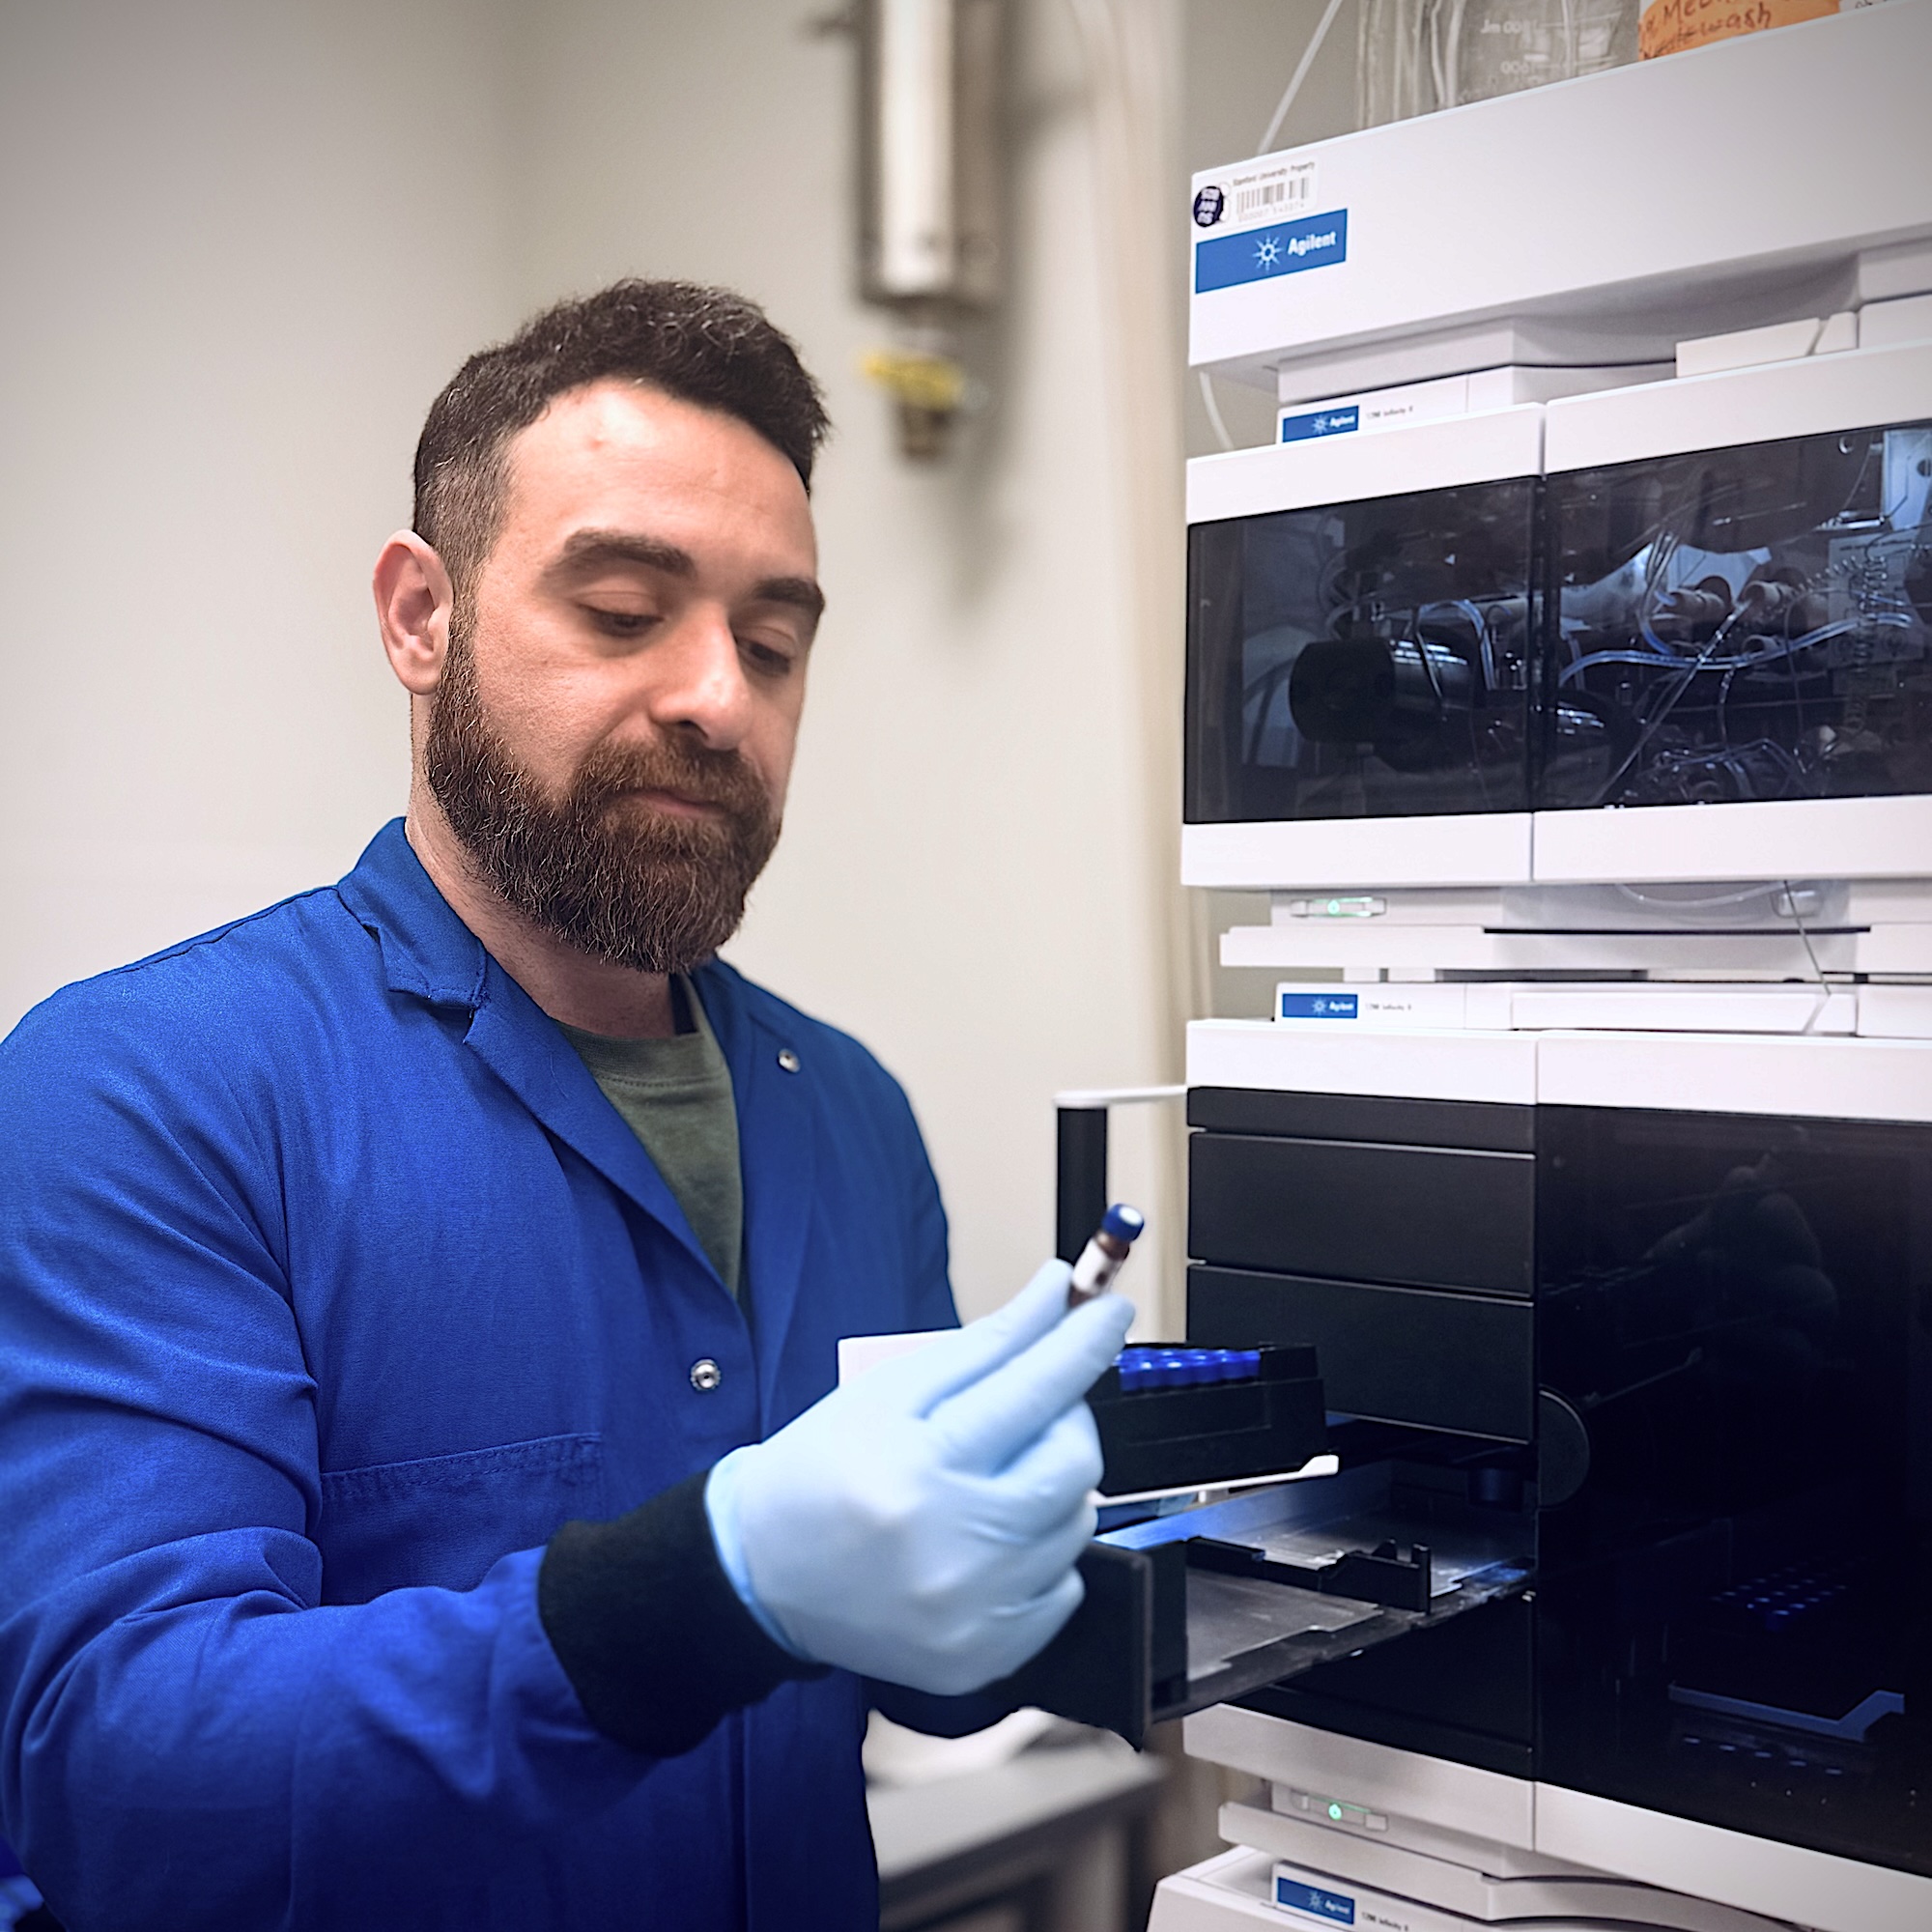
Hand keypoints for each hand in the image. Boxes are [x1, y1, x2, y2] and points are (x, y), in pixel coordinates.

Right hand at [704, 1260, 1132, 1694]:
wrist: (762, 1576)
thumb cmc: (823, 1469)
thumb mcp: (887, 1391)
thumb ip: (983, 1345)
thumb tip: (1057, 1294)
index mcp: (921, 1467)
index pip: (1036, 1391)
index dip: (1084, 1343)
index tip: (1111, 1309)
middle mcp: (956, 1548)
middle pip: (1073, 1463)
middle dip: (1067, 1419)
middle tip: (1031, 1408)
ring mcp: (976, 1614)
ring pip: (1077, 1524)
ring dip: (1054, 1486)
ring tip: (997, 1476)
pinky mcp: (985, 1659)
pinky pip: (1064, 1589)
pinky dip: (1045, 1552)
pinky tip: (994, 1537)